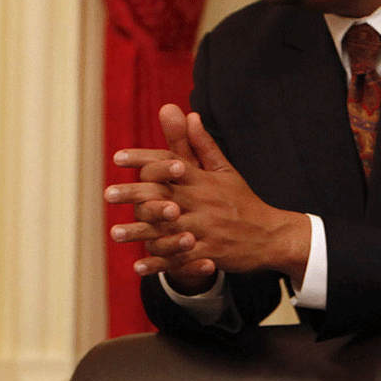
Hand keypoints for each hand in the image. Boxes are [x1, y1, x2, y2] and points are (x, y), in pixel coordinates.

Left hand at [104, 104, 310, 288]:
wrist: (272, 235)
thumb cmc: (242, 201)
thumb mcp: (225, 170)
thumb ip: (202, 145)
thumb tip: (189, 114)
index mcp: (203, 181)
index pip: (170, 164)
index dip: (144, 159)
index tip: (118, 157)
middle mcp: (203, 203)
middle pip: (164, 195)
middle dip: (135, 195)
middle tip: (108, 194)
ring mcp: (207, 230)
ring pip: (168, 230)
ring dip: (140, 233)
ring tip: (114, 233)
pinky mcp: (210, 253)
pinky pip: (180, 259)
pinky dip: (160, 263)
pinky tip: (138, 266)